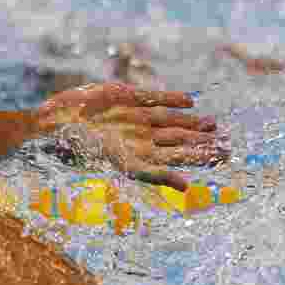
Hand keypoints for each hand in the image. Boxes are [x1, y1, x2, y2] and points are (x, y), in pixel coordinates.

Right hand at [35, 82, 226, 190]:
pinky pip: (154, 98)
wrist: (56, 124)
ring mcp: (135, 117)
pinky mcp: (127, 96)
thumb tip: (187, 187)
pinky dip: (172, 98)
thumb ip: (156, 175)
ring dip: (192, 121)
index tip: (224, 155)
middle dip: (202, 141)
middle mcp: (140, 138)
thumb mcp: (123, 165)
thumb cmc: (84, 150)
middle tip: (228, 144)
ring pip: (171, 120)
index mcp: (140, 156)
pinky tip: (190, 100)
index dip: (200, 156)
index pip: (178, 157)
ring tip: (214, 124)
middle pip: (178, 140)